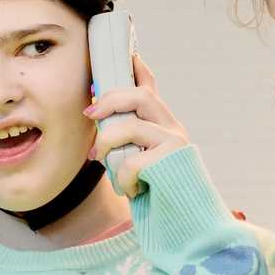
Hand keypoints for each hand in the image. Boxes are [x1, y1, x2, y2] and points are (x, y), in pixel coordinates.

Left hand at [85, 54, 188, 197]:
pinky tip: (129, 190)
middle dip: (110, 100)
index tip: (126, 54)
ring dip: (106, 142)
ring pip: (131, 126)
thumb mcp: (136, 160)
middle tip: (89, 113)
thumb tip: (95, 119)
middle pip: (141, 96)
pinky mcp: (172, 161)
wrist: (184, 221)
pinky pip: (133, 162)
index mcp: (162, 125)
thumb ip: (124, 140)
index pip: (150, 88)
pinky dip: (123, 177)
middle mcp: (172, 128)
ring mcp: (175, 142)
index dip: (137, 68)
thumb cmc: (156, 192)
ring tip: (99, 159)